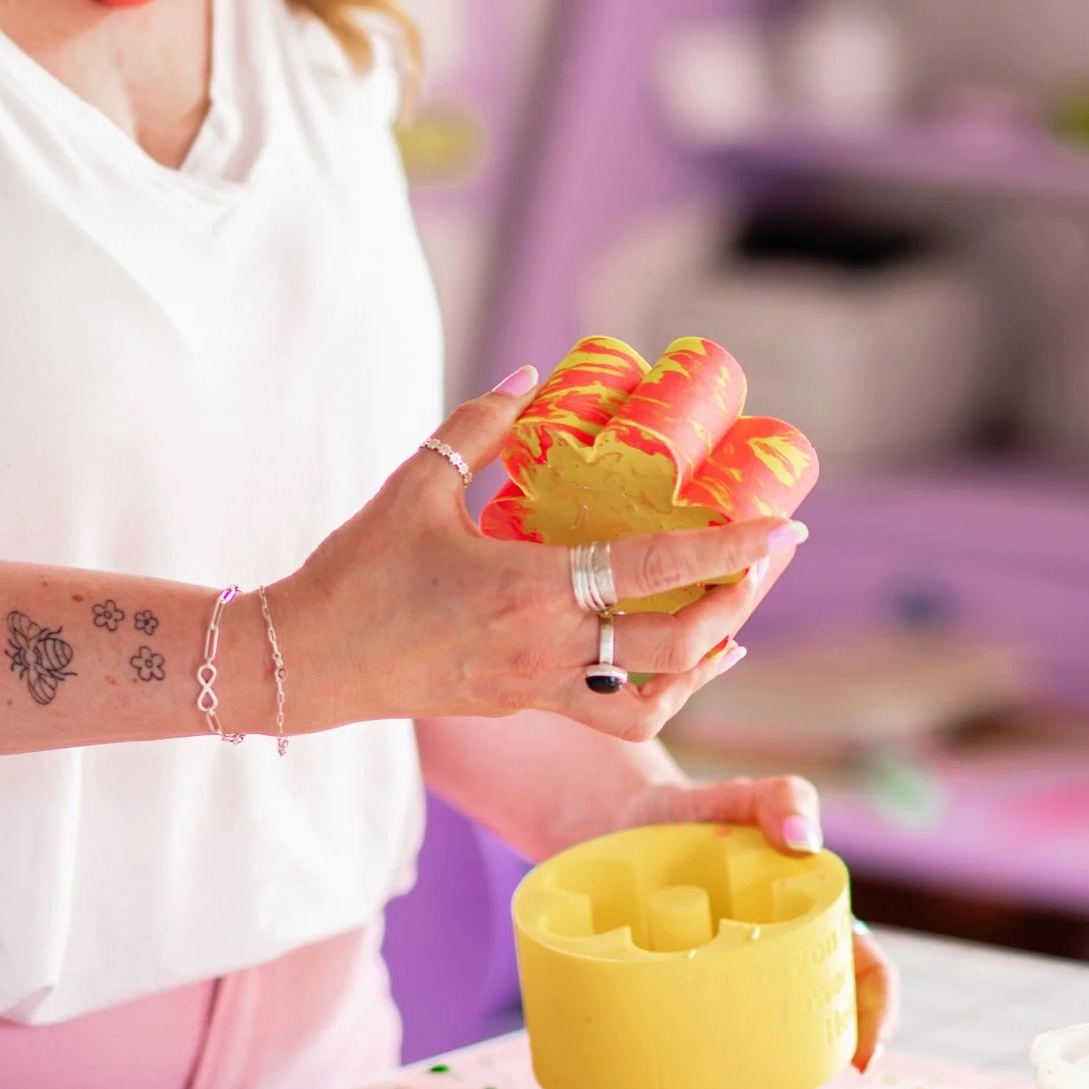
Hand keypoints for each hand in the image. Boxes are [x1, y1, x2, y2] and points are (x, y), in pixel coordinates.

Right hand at [271, 373, 806, 742]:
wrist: (305, 662)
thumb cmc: (356, 570)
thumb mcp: (415, 482)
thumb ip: (479, 427)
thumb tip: (532, 376)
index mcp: (528, 586)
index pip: (655, 569)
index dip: (729, 549)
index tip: (783, 527)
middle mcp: (546, 645)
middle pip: (678, 642)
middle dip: (739, 599)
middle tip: (769, 558)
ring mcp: (539, 685)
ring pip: (657, 694)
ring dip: (708, 655)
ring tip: (737, 610)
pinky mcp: (527, 704)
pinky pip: (617, 711)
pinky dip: (664, 691)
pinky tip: (684, 659)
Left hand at [617, 771, 898, 1068]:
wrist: (620, 823)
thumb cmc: (696, 813)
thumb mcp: (738, 798)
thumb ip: (778, 798)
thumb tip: (803, 839)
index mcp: (811, 915)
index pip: (864, 969)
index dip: (876, 1012)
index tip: (863, 1056)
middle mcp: (778, 951)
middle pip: (821, 1010)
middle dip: (822, 1050)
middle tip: (799, 1076)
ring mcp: (730, 972)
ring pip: (763, 1027)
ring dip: (762, 1060)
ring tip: (737, 1079)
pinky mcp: (681, 984)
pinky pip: (701, 1025)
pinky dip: (698, 1051)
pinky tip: (676, 1070)